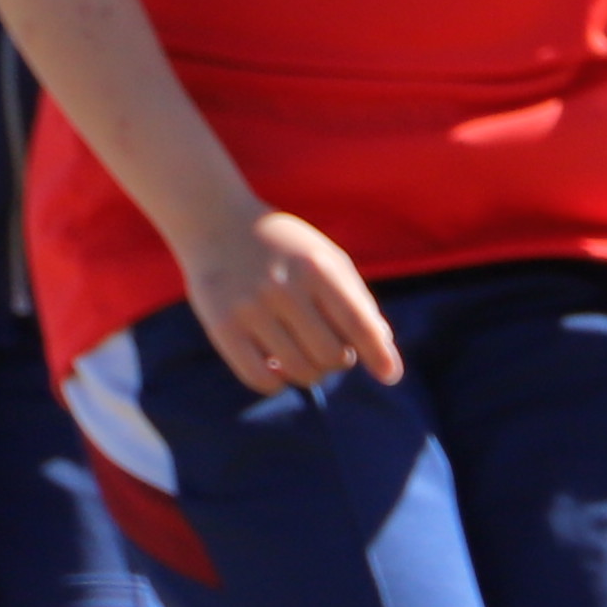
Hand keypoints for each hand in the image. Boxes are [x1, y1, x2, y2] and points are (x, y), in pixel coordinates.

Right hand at [179, 206, 400, 399]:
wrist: (216, 222)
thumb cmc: (284, 246)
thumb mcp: (326, 256)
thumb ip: (357, 298)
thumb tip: (384, 344)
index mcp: (317, 267)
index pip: (357, 322)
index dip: (378, 354)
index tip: (390, 376)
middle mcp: (284, 288)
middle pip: (331, 355)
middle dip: (339, 361)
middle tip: (331, 351)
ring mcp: (251, 308)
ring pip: (299, 370)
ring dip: (310, 374)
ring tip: (305, 359)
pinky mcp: (222, 327)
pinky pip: (259, 378)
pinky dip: (277, 383)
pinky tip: (277, 369)